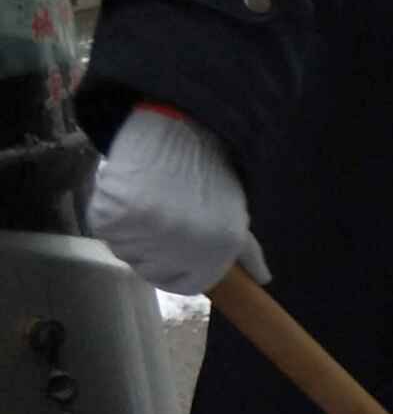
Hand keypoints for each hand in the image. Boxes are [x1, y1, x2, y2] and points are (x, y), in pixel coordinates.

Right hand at [89, 105, 269, 294]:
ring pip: (127, 250)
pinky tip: (131, 191)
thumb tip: (264, 279)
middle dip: (152, 248)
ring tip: (149, 198)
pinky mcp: (114, 220)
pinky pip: (108, 229)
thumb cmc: (211, 172)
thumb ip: (247, 251)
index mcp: (217, 253)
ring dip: (132, 230)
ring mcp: (146, 237)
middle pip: (152, 269)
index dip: (175, 265)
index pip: (183, 283)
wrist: (182, 130)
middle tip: (161, 214)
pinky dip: (112, 213)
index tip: (174, 243)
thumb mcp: (235, 213)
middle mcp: (184, 251)